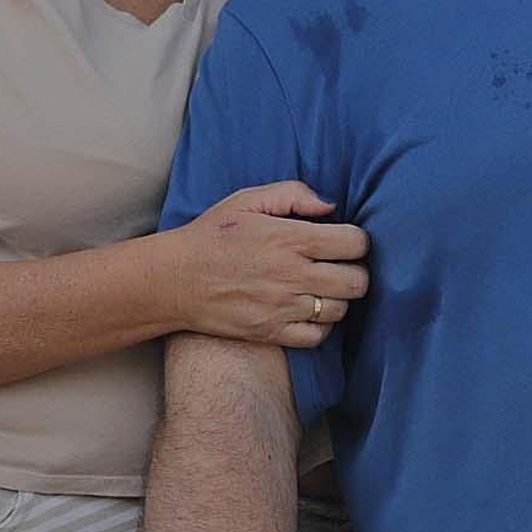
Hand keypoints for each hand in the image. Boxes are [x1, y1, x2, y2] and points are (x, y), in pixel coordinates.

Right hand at [167, 182, 368, 347]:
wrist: (174, 280)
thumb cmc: (212, 236)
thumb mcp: (247, 200)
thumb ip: (293, 195)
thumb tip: (330, 206)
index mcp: (290, 238)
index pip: (355, 243)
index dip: (357, 241)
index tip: (344, 241)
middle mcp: (292, 275)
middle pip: (357, 281)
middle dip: (355, 271)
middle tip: (339, 266)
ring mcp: (283, 308)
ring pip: (341, 309)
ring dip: (338, 298)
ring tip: (321, 288)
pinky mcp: (272, 333)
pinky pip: (318, 337)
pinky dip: (320, 326)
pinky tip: (308, 311)